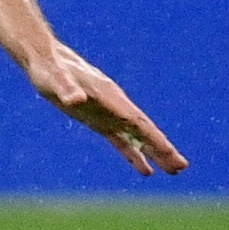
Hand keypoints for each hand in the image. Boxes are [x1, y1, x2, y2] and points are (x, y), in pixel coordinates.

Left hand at [28, 43, 183, 173]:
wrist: (46, 59)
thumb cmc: (50, 69)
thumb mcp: (55, 80)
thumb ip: (67, 89)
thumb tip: (75, 100)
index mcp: (111, 97)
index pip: (138, 122)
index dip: (154, 139)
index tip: (171, 154)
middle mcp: (115, 105)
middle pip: (144, 130)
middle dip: (163, 149)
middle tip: (182, 167)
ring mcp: (109, 113)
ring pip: (138, 137)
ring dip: (155, 153)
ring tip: (175, 170)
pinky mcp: (99, 120)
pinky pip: (122, 140)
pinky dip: (134, 154)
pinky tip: (146, 170)